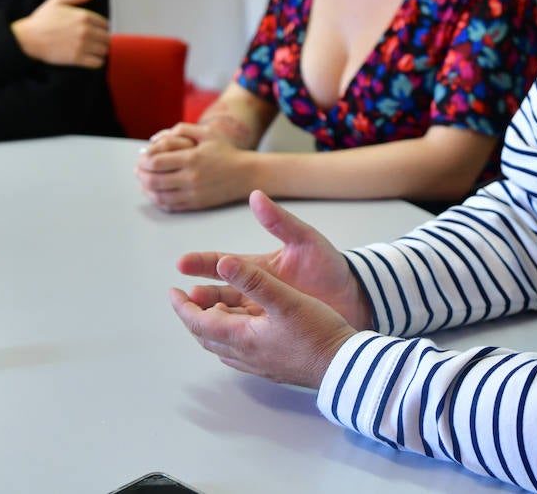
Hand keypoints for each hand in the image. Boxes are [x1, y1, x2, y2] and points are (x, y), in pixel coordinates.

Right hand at [10, 0, 108, 67]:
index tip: (95, 32)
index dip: (102, 28)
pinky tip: (90, 59)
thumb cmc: (40, 20)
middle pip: (107, 38)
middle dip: (102, 40)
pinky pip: (98, 63)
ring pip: (104, 51)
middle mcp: (85, 30)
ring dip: (101, 51)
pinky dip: (97, 62)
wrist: (26, 38)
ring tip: (93, 51)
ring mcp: (82, 45)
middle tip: (94, 43)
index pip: (106, 24)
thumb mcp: (57, 1)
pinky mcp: (77, 58)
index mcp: (83, 16)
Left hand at [136, 122, 250, 211]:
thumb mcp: (207, 133)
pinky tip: (155, 194)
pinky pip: (170, 205)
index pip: (156, 162)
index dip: (143, 160)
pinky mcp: (196, 204)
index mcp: (191, 158)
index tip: (142, 157)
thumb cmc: (226, 151)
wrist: (246, 174)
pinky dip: (158, 200)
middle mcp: (190, 177)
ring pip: (159, 195)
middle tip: (138, 170)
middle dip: (141, 175)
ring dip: (146, 189)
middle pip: (153, 180)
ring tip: (143, 182)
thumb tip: (157, 137)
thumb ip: (183, 129)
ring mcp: (193, 193)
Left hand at [169, 254, 356, 388]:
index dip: (183, 306)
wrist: (345, 365)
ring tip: (212, 308)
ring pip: (222, 347)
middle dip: (192, 316)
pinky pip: (238, 353)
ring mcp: (259, 364)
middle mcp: (246, 355)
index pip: (199, 323)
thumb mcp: (285, 299)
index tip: (173, 290)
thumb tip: (223, 263)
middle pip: (206, 337)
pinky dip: (229, 337)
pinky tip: (241, 330)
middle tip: (187, 298)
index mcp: (243, 337)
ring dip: (211, 327)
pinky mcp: (273, 367)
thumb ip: (253, 280)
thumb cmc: (318, 332)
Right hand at [175, 191, 374, 331]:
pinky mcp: (272, 332)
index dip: (201, 263)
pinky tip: (220, 340)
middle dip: (200, 295)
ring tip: (199, 316)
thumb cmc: (330, 267)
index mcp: (258, 268)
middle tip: (185, 296)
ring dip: (212, 316)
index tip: (182, 263)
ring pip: (227, 316)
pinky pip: (244, 336)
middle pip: (218, 293)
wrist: (354, 299)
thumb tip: (256, 196)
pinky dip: (229, 337)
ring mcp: (262, 313)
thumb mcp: (305, 240)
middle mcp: (254, 291)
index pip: (222, 263)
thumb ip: (280, 221)